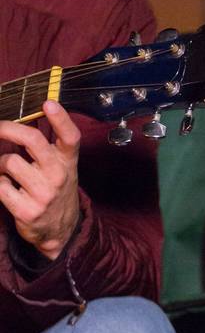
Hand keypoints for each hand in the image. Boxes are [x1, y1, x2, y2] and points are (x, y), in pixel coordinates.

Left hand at [0, 99, 81, 260]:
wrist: (59, 230)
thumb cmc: (54, 189)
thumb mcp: (61, 166)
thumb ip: (49, 145)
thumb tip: (20, 121)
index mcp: (68, 162)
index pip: (70, 137)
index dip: (61, 118)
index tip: (48, 103)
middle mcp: (59, 176)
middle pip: (33, 140)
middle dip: (8, 128)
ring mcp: (44, 194)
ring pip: (10, 162)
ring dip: (0, 163)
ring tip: (6, 171)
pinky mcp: (27, 211)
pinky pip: (0, 185)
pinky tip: (6, 187)